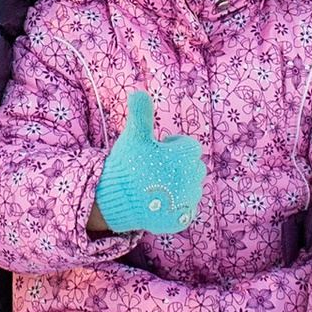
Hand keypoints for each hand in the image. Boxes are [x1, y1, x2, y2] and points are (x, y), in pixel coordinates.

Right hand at [93, 88, 206, 234]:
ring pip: (189, 188)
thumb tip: (138, 92)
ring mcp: (189, 201)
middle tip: (154, 168)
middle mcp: (194, 178)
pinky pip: (185, 209)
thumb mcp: (134, 135)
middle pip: (192, 167)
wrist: (117, 200)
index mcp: (187, 156)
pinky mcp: (183, 219)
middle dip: (177, 166)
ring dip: (177, 185)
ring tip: (154, 186)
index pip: (189, 146)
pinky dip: (174, 206)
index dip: (172, 146)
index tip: (156, 150)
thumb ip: (141, 112)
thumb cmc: (128, 164)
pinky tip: (157, 203)